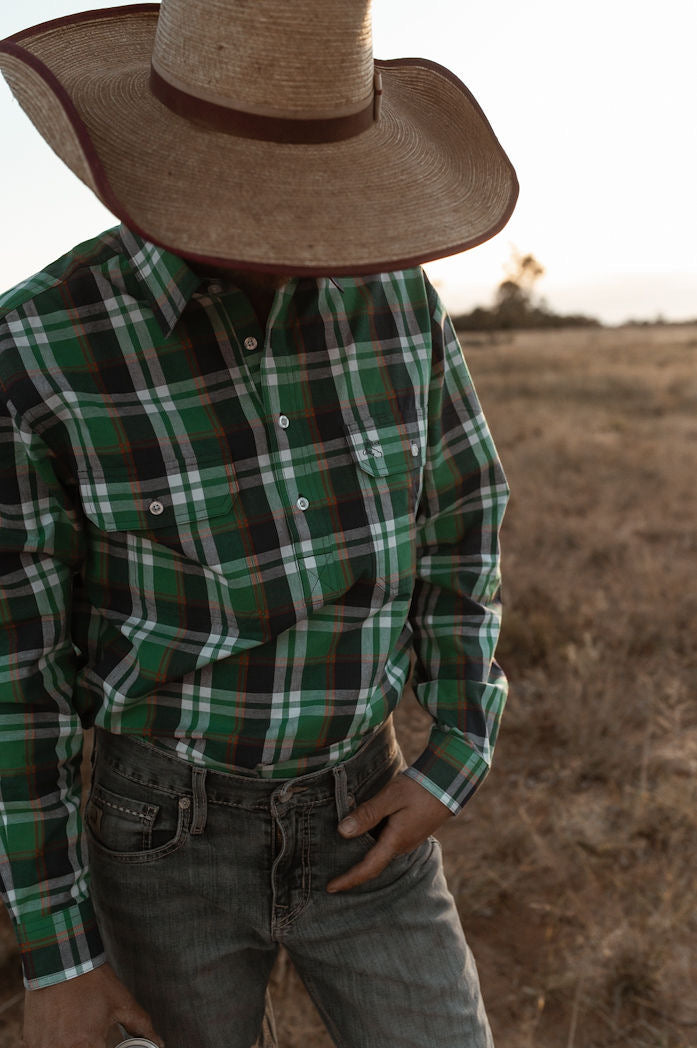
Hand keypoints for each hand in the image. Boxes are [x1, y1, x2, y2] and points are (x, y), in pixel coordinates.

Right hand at [22, 962, 163, 1047]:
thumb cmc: (92, 981)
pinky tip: (63, 1032)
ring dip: (72, 1046)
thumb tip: (159, 1043)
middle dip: (90, 1046)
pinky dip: (55, 1045)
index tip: (105, 1043)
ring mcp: (42, 1047)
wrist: (59, 960)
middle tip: (93, 1039)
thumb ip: (142, 1027)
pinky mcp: (29, 1041)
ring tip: (77, 1032)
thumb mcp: (122, 1002)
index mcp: (87, 1044)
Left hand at [326, 773, 451, 891]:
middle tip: (330, 873)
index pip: (368, 868)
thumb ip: (367, 813)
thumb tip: (342, 831)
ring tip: (340, 853)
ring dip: (361, 855)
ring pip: (379, 852)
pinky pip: (386, 843)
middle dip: (352, 870)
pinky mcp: (409, 832)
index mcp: (395, 842)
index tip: (330, 888)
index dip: (349, 879)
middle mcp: (401, 846)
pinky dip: (371, 843)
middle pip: (373, 864)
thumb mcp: (390, 797)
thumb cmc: (419, 789)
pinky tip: (361, 833)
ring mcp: (407, 840)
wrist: (448, 783)